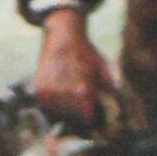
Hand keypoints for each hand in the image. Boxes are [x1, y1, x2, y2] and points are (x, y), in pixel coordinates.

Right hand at [30, 7, 114, 124]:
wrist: (63, 34)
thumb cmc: (86, 52)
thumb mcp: (103, 70)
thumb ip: (109, 93)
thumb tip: (117, 114)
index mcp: (83, 91)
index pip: (86, 121)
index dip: (89, 120)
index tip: (90, 116)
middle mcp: (65, 94)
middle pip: (72, 121)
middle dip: (76, 118)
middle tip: (78, 107)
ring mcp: (50, 93)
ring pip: (57, 117)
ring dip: (62, 113)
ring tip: (67, 98)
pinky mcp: (39, 90)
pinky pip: (46, 109)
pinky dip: (51, 106)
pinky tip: (57, 94)